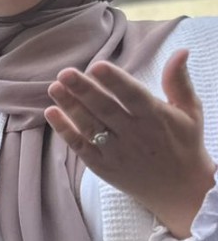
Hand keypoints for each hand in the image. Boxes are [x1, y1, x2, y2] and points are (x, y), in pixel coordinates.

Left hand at [46, 49, 215, 238]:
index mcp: (156, 118)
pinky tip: (51, 113)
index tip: (97, 66)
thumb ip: (179, 82)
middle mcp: (134, 135)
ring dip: (70, 106)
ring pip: (89, 126)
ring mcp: (116, 152)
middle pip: (105, 109)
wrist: (180, 189)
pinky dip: (65, 130)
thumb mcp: (190, 112)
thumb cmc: (183, 143)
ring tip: (54, 88)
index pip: (133, 96)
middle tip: (65, 72)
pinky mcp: (102, 166)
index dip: (115, 81)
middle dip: (84, 90)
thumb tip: (180, 51)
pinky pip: (80, 146)